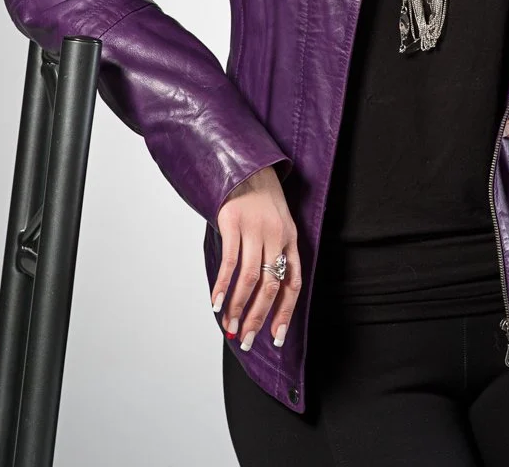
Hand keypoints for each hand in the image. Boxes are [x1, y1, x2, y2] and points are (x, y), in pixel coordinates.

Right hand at [212, 165, 301, 351]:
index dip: (285, 312)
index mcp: (291, 240)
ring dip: (238, 307)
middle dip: (258, 317)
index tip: (276, 337)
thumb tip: (261, 297)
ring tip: (229, 327)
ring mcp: (255, 229)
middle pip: (271, 285)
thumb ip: (275, 256)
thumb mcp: (279, 227)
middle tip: (246, 340)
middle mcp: (277, 236)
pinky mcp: (233, 222)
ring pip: (250, 278)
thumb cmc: (263, 204)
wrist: (249, 168)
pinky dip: (222, 286)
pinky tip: (215, 303)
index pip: (293, 283)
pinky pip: (230, 261)